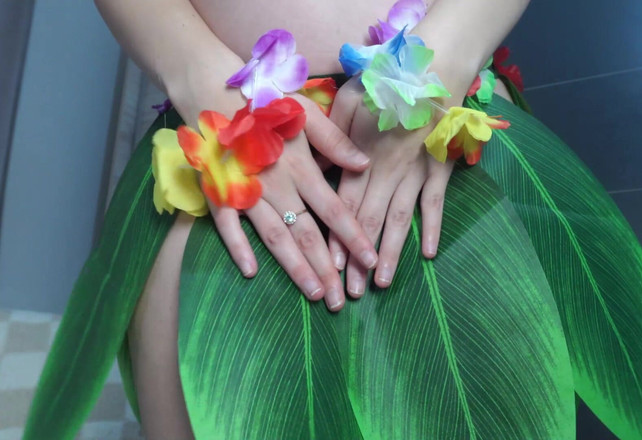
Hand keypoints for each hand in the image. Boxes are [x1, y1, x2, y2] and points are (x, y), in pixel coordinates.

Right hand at [172, 78, 377, 310]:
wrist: (214, 91)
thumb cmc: (267, 101)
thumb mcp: (307, 112)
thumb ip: (335, 141)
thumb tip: (364, 165)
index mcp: (301, 167)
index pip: (334, 210)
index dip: (353, 237)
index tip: (370, 261)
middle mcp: (277, 186)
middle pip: (307, 234)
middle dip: (326, 269)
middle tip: (342, 300)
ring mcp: (246, 193)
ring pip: (275, 238)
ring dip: (295, 268)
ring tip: (314, 295)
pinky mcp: (219, 194)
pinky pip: (228, 227)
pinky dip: (238, 248)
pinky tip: (251, 273)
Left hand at [327, 77, 455, 295]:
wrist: (434, 68)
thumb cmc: (384, 82)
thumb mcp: (345, 100)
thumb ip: (330, 136)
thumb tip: (318, 169)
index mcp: (360, 155)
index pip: (344, 205)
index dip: (337, 238)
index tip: (330, 267)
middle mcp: (386, 171)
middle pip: (368, 221)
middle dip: (358, 259)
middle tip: (350, 292)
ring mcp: (415, 172)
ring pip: (399, 219)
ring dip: (390, 253)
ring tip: (381, 283)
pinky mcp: (439, 169)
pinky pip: (435, 203)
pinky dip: (432, 228)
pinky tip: (428, 254)